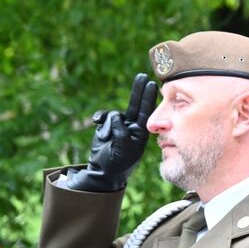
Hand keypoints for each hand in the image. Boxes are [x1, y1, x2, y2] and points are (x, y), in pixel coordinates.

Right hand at [66, 74, 157, 191]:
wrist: (102, 171)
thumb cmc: (117, 163)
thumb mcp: (122, 150)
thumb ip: (121, 133)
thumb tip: (117, 117)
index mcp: (140, 132)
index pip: (146, 112)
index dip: (148, 98)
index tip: (153, 84)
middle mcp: (132, 126)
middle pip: (136, 105)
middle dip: (139, 91)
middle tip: (143, 76)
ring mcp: (119, 125)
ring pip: (114, 115)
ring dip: (107, 126)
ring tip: (106, 140)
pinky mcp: (106, 125)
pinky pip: (104, 117)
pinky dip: (99, 119)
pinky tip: (95, 122)